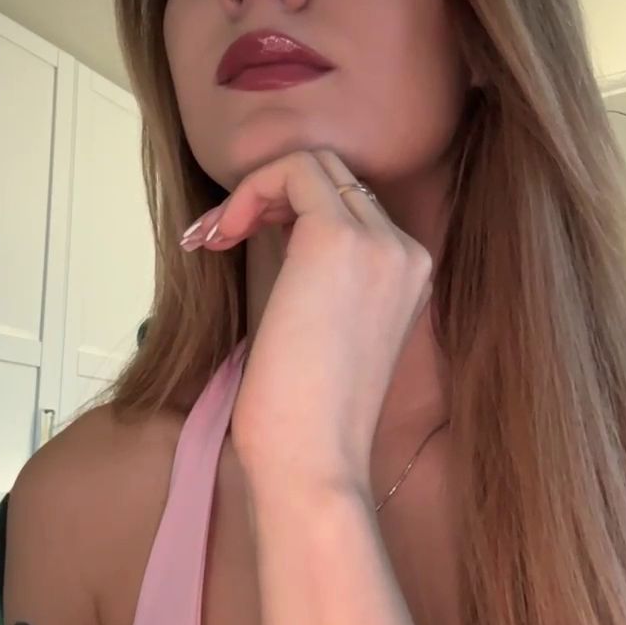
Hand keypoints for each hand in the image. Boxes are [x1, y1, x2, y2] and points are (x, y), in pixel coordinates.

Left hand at [180, 149, 432, 500]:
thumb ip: (322, 281)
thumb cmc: (306, 417)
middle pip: (335, 176)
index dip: (288, 211)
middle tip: (220, 235)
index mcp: (410, 275)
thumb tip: (273, 228)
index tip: (238, 242)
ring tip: (216, 236)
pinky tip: (222, 234)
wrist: (313, 460)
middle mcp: (407, 251)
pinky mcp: (338, 239)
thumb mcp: (325, 333)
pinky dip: (248, 191)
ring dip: (255, 192)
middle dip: (269, 194)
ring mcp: (381, 243)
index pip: (350, 206)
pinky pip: (291, 171)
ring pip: (314, 164)